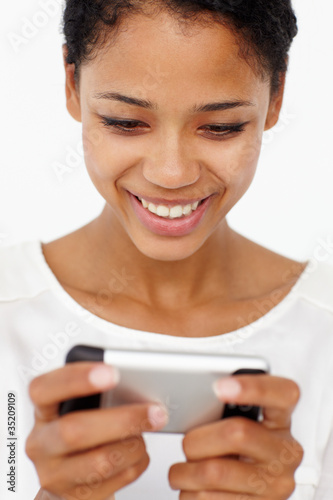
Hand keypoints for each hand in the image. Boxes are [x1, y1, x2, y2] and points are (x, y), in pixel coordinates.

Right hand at [26, 362, 168, 499]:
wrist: (74, 478)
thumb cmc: (83, 429)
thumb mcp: (80, 406)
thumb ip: (97, 392)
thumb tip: (135, 381)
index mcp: (43, 410)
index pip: (44, 389)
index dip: (76, 379)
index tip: (111, 373)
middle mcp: (42, 443)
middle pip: (75, 431)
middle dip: (122, 419)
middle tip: (155, 411)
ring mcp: (56, 474)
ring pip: (101, 461)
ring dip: (134, 444)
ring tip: (149, 430)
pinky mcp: (76, 497)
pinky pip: (115, 479)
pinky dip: (137, 462)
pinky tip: (139, 451)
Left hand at [168, 374, 302, 499]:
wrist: (242, 498)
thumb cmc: (232, 454)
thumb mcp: (237, 425)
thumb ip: (226, 409)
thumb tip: (195, 400)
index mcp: (280, 421)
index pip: (282, 394)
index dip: (253, 387)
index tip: (220, 386)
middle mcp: (284, 452)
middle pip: (236, 432)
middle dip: (198, 438)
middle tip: (187, 443)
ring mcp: (275, 485)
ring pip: (214, 471)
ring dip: (185, 472)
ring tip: (183, 470)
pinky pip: (208, 499)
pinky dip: (188, 493)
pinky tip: (192, 488)